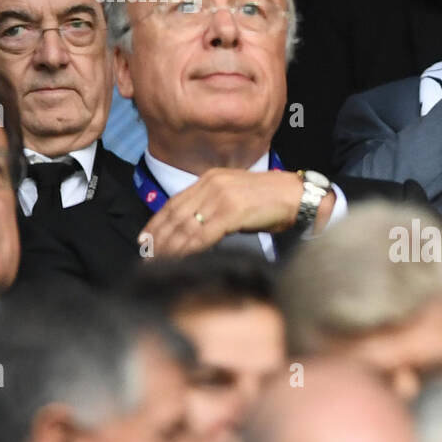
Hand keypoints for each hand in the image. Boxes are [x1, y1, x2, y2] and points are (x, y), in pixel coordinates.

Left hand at [138, 169, 305, 258]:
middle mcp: (211, 184)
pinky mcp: (231, 211)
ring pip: (186, 226)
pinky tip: (180, 259)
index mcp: (210, 179)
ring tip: (159, 261)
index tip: (145, 238)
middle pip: (176, 214)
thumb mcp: (234, 199)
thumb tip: (193, 231)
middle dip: (159, 237)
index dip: (157, 222)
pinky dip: (189, 249)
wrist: (296, 197)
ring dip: (170, 247)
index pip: (174, 202)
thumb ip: (212, 209)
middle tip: (146, 255)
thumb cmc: (269, 202)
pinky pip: (203, 234)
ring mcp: (220, 196)